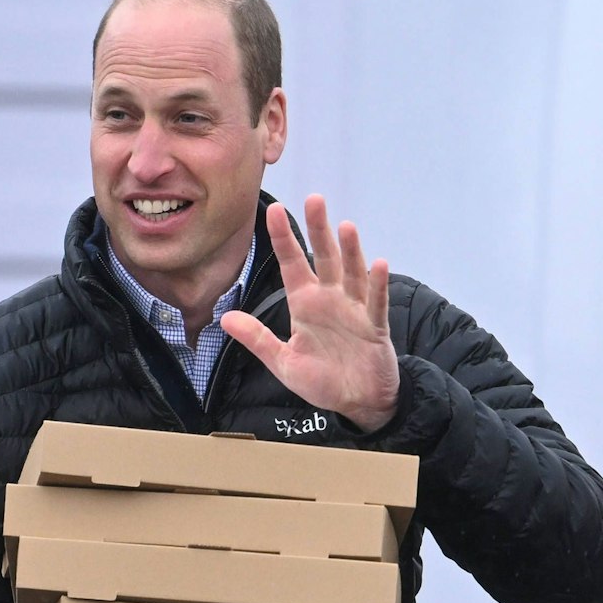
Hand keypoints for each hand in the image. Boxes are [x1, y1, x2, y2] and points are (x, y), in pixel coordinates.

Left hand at [221, 194, 399, 430]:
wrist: (359, 403)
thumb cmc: (323, 381)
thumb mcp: (283, 362)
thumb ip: (258, 339)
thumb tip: (224, 318)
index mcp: (305, 305)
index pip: (292, 264)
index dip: (283, 238)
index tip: (273, 210)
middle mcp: (330, 300)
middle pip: (325, 258)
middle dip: (318, 230)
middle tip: (314, 199)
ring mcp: (355, 310)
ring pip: (352, 273)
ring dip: (350, 250)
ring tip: (345, 226)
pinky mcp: (375, 326)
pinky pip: (376, 302)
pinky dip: (377, 283)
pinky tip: (377, 264)